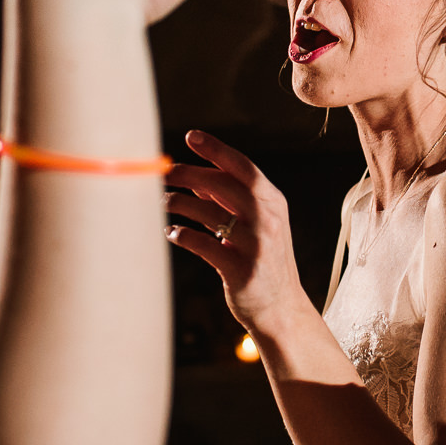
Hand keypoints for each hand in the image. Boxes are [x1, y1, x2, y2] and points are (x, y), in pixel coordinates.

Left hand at [164, 131, 308, 328]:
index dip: (216, 150)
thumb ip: (231, 201)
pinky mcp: (240, 270)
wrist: (281, 308)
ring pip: (208, 213)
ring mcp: (256, 245)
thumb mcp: (258, 225)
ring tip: (163, 201)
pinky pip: (203, 245)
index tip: (191, 137)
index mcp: (273, 202)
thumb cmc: (264, 261)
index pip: (243, 167)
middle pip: (222, 185)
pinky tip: (171, 233)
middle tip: (165, 172)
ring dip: (180, 204)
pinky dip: (182, 235)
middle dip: (189, 174)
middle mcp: (268, 219)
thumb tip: (195, 178)